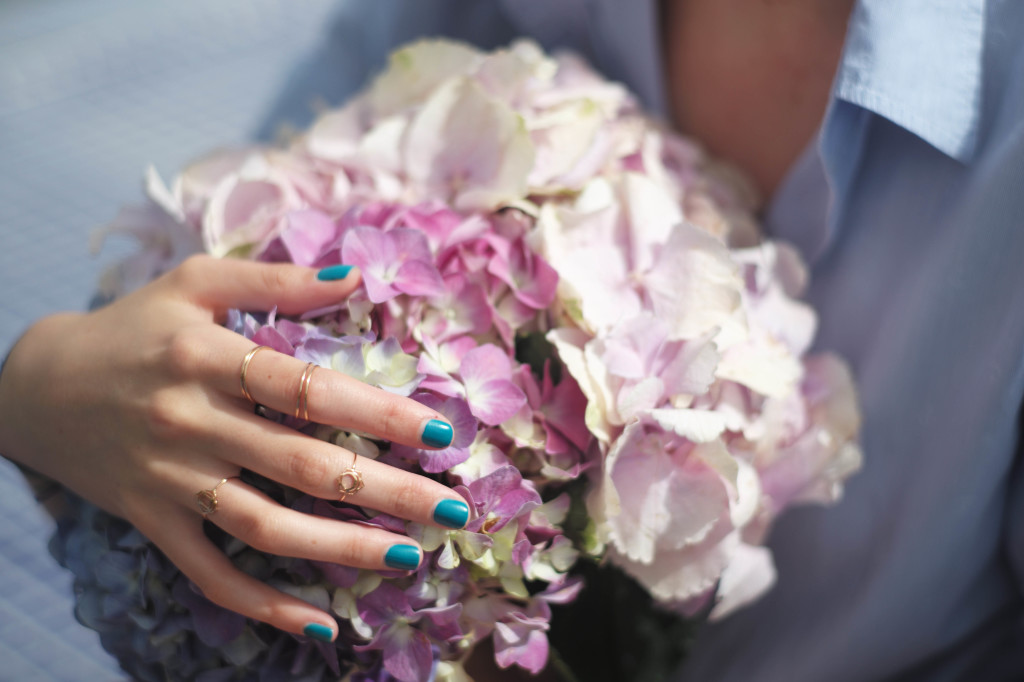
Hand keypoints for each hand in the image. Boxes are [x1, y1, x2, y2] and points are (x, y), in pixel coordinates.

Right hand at [0, 255, 468, 641]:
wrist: (37, 386)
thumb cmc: (133, 327)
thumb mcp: (194, 282)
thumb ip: (273, 279)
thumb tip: (353, 274)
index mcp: (207, 357)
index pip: (308, 389)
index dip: (377, 412)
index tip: (437, 434)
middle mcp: (191, 422)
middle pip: (304, 464)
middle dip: (386, 490)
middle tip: (452, 508)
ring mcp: (172, 480)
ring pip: (267, 527)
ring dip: (342, 549)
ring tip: (409, 559)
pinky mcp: (154, 522)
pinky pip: (210, 573)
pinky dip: (263, 605)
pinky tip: (321, 625)